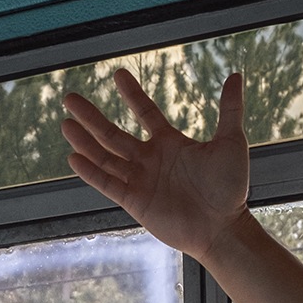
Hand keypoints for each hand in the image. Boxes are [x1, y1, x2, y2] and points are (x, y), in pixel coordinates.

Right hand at [61, 69, 250, 262]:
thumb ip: (230, 109)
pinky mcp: (134, 201)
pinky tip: (74, 158)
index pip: (145, 112)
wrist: (222, 227)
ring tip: (65, 123)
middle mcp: (150, 160)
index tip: (118, 74)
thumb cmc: (230, 188)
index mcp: (170, 143)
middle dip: (91, 116)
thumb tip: (236, 76)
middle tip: (69, 98)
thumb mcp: (231, 142)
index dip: (132, 94)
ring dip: (85, 141)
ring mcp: (140, 180)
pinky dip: (91, 172)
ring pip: (105, 156)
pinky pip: (108, 183)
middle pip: (113, 134)